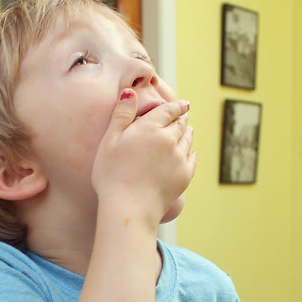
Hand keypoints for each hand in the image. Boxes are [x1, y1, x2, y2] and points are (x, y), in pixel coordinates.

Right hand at [91, 89, 195, 229]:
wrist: (129, 208)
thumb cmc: (112, 176)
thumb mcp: (109, 142)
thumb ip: (121, 115)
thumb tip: (131, 92)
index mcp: (150, 128)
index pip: (168, 110)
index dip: (176, 106)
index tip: (182, 103)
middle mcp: (169, 140)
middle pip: (180, 124)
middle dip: (182, 118)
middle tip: (183, 115)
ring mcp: (179, 159)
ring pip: (188, 140)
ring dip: (188, 133)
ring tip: (187, 130)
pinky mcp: (184, 176)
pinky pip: (192, 159)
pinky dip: (192, 152)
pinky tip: (189, 153)